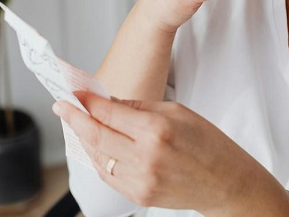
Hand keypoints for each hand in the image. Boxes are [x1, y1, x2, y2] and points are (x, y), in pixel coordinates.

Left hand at [55, 92, 288, 215]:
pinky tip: (94, 145)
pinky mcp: (139, 196)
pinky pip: (107, 175)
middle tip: (62, 105)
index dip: (85, 101)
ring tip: (76, 123)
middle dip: (74, 118)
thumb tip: (106, 102)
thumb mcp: (177, 111)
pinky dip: (96, 158)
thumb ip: (138, 107)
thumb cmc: (207, 143)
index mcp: (156, 130)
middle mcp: (145, 157)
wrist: (226, 183)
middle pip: (95, 135)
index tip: (73, 92)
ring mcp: (140, 180)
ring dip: (83, 138)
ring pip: (96, 157)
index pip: (107, 112)